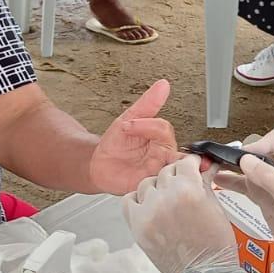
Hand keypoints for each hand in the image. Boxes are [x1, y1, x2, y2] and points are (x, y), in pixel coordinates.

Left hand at [87, 79, 180, 194]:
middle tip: (152, 149)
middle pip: (176, 154)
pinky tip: (148, 181)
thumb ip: (148, 103)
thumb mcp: (129, 119)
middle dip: (167, 153)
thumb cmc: (116, 143)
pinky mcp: (147, 186)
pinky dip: (156, 185)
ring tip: (148, 164)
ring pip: (171, 174)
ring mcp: (156, 173)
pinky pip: (158, 188)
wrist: (97, 163)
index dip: (146, 126)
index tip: (127, 125)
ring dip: (166, 171)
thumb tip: (163, 85)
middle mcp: (163, 157)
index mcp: (162, 140)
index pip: (164, 131)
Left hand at [124, 157, 245, 272]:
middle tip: (183, 187)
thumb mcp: (215, 208)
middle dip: (176, 177)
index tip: (192, 167)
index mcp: (188, 190)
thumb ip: (204, 182)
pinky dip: (137, 200)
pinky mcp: (137, 226)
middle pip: (166, 172)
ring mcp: (149, 212)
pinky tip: (149, 206)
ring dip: (157, 188)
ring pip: (147, 184)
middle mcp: (166, 198)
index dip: (191, 164)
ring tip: (167, 200)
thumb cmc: (215, 246)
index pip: (184, 163)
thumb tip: (203, 166)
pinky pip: (129, 200)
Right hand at [215, 127, 273, 272]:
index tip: (248, 157)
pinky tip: (219, 179)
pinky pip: (249, 187)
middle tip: (227, 160)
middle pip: (264, 152)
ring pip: (253, 170)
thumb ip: (269, 178)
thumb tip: (245, 159)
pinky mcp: (267, 201)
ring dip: (235, 167)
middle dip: (246, 154)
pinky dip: (234, 183)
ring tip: (215, 164)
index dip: (264, 142)